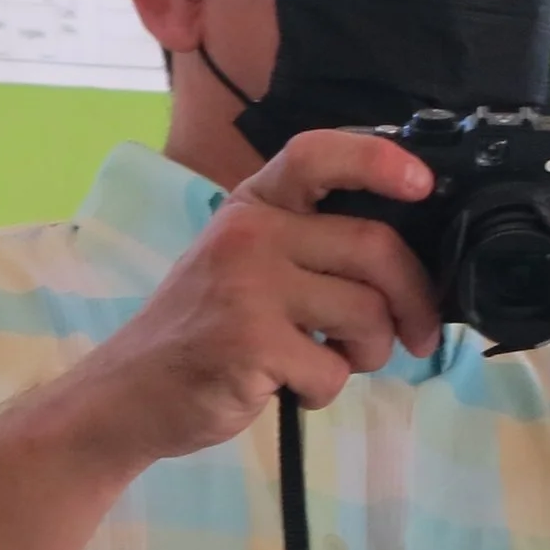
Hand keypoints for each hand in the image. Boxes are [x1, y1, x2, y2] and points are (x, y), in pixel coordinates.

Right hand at [65, 131, 442, 469]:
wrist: (127, 394)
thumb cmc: (204, 330)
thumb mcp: (245, 262)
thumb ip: (311, 246)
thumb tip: (413, 259)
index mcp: (254, 206)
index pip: (317, 154)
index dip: (377, 160)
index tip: (422, 184)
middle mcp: (249, 234)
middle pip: (375, 247)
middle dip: (415, 298)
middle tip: (421, 334)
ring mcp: (248, 286)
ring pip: (368, 311)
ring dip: (372, 350)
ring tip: (338, 361)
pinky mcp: (251, 342)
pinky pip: (334, 368)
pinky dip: (328, 389)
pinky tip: (295, 387)